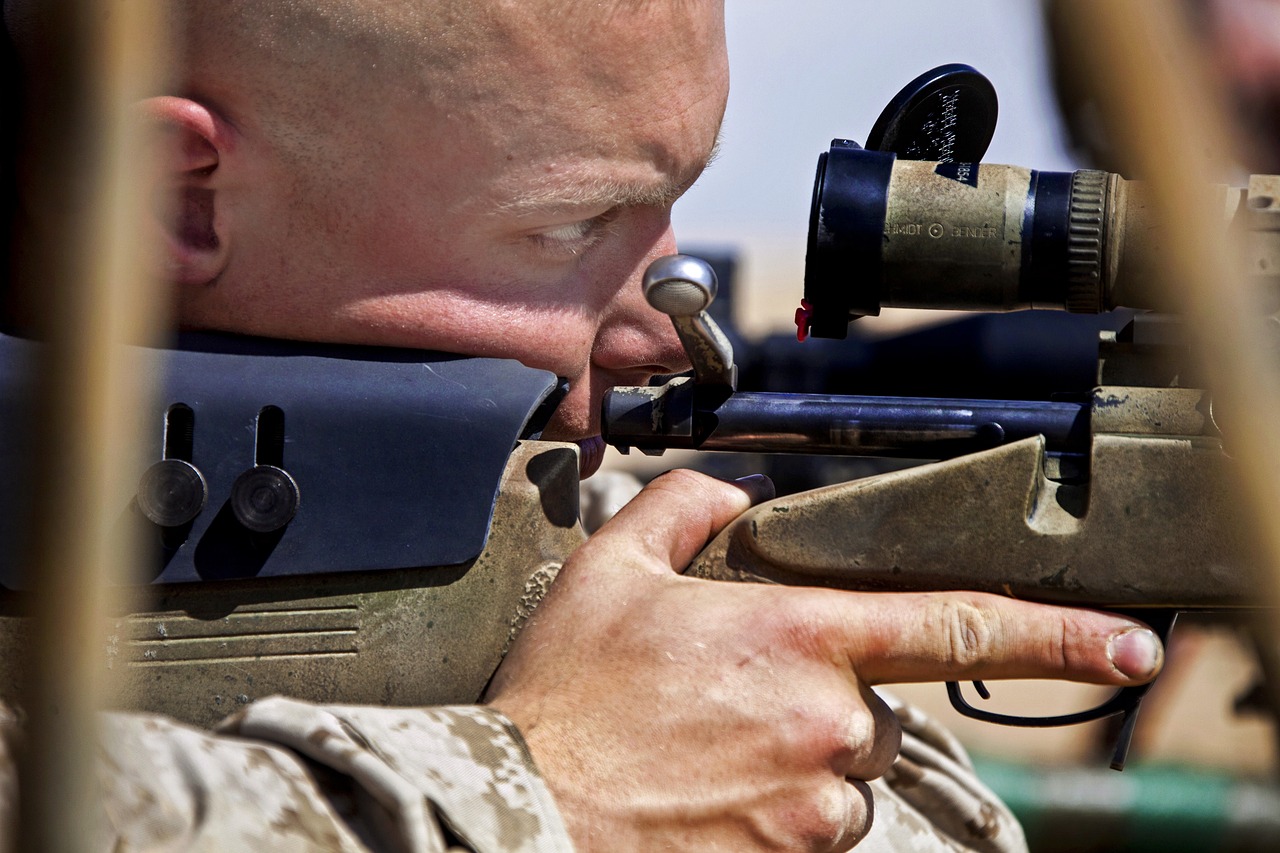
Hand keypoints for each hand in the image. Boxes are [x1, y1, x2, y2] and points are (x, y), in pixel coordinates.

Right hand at [486, 469, 1161, 851]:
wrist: (526, 809)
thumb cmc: (567, 697)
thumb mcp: (613, 572)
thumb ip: (686, 508)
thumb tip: (731, 494)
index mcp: (796, 638)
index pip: (952, 625)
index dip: (1056, 636)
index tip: (1128, 647)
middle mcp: (823, 725)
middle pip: (874, 709)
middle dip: (828, 700)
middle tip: (735, 699)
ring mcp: (811, 805)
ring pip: (844, 777)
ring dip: (802, 761)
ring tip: (710, 752)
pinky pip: (814, 829)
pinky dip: (780, 810)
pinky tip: (711, 792)